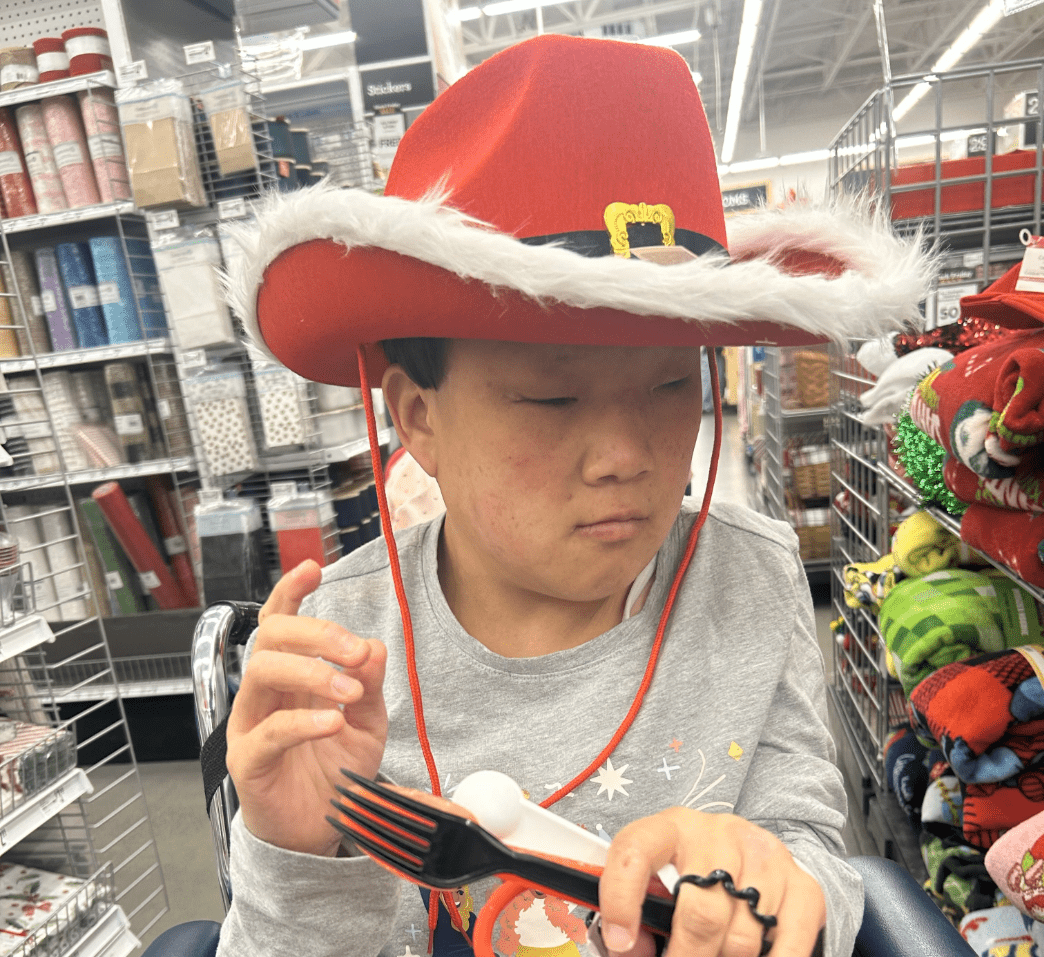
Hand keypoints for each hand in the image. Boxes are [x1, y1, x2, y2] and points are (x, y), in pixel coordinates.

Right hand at [225, 560, 388, 856]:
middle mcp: (265, 693)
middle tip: (356, 651)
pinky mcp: (248, 762)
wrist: (319, 831)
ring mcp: (251, 725)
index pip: (280, 622)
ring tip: (349, 691)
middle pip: (271, 637)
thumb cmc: (335, 769)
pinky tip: (333, 723)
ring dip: (311, 672)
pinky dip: (303, 722)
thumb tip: (375, 647)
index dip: (291, 591)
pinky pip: (269, 732)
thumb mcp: (367, 721)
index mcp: (291, 676)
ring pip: (261, 673)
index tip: (313, 569)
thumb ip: (370, 684)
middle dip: (316, 633)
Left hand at [598, 809, 824, 956]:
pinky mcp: (803, 885)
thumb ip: (642, 908)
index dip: (621, 899)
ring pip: (742, 937)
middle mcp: (720, 834)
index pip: (635, 851)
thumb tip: (629, 947)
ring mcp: (765, 856)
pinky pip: (788, 945)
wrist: (756, 855)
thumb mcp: (662, 876)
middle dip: (685, 956)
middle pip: (700, 914)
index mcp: (673, 827)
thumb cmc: (696, 873)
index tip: (620, 941)